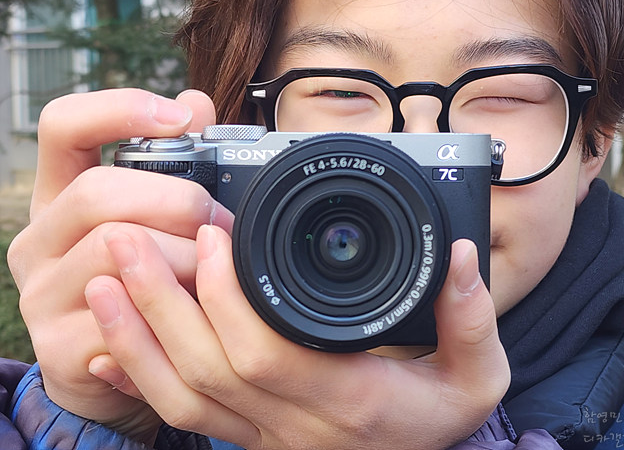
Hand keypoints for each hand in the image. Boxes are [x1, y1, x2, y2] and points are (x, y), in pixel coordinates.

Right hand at [7, 88, 226, 443]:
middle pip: (98, 191)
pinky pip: (123, 316)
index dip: (118, 109)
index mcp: (60, 196)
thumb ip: (172, 164)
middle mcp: (38, 239)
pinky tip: (194, 312)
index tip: (178, 117)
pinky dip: (172, 310)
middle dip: (176, 201)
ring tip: (214, 272)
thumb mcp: (150, 220)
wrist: (109, 369)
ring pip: (115, 249)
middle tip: (218, 223)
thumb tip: (197, 104)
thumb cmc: (139, 281)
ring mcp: (41, 294)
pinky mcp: (58, 346)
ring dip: (184, 258)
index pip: (62, 126)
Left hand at [88, 222, 509, 449]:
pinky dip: (139, 378)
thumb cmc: (439, 420)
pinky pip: (181, 417)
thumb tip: (461, 256)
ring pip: (181, 397)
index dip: (228, 296)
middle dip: (160, 301)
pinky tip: (106, 344)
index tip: (211, 236)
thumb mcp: (477, 376)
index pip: (267, 352)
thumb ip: (473, 318)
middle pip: (206, 368)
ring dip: (136, 336)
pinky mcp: (247, 438)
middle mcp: (294, 425)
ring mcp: (264, 437)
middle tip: (128, 238)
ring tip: (103, 279)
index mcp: (348, 400)